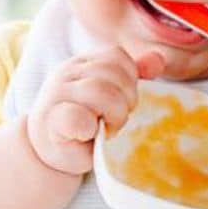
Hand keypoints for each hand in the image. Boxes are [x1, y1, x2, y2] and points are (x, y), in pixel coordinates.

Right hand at [26, 47, 164, 174]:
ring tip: (106, 129)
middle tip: (116, 120)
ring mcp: (56, 94)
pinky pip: (79, 118)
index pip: (116, 56)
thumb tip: (157, 62)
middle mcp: (66, 72)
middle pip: (112, 73)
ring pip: (100, 92)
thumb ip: (131, 78)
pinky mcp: (50, 120)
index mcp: (83, 63)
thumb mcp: (110, 96)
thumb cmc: (85, 124)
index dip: (130, 80)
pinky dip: (91, 128)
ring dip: (113, 115)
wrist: (51, 152)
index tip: (124, 102)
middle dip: (126, 100)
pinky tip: (89, 134)